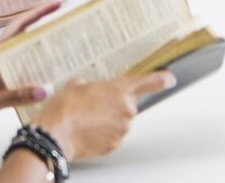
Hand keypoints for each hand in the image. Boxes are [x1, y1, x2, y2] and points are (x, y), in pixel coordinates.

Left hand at [0, 3, 60, 135]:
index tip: (55, 6)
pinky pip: (21, 69)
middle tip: (67, 25)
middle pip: (24, 35)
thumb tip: (44, 90)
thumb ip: (14, 97)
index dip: (37, 14)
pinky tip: (48, 76)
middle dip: (44, 26)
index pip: (17, 27)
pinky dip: (35, 68)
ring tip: (64, 47)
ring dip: (41, 47)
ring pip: (24, 52)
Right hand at [36, 72, 174, 160]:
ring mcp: (122, 129)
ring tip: (85, 120)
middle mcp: (126, 109)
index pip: (149, 82)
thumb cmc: (63, 109)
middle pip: (126, 105)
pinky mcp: (115, 144)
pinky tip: (87, 131)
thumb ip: (90, 85)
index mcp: (120, 89)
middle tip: (91, 107)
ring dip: (107, 120)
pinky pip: (112, 136)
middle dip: (113, 105)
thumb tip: (88, 89)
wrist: (55, 134)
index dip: (161, 79)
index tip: (170, 79)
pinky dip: (103, 134)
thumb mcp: (75, 85)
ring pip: (119, 122)